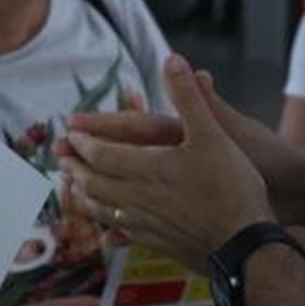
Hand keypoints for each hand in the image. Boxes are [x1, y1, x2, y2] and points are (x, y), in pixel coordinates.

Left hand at [62, 55, 272, 271]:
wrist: (244, 246)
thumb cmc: (231, 187)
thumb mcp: (214, 134)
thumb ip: (190, 97)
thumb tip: (173, 59)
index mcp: (149, 166)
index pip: (103, 153)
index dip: (84, 142)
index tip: (69, 132)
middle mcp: (139, 196)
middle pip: (94, 182)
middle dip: (76, 167)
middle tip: (61, 157)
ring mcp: (145, 223)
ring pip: (103, 209)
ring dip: (85, 194)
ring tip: (75, 186)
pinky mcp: (157, 243)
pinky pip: (121, 233)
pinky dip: (106, 224)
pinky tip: (108, 228)